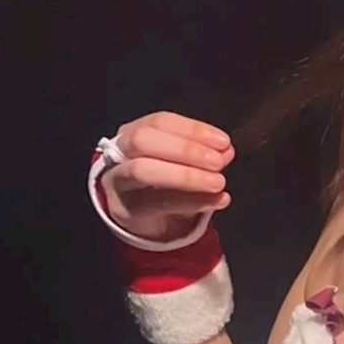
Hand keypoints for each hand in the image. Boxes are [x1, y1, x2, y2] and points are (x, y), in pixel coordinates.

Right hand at [100, 111, 234, 241]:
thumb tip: (225, 151)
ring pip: (142, 171)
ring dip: (185, 175)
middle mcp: (119, 152)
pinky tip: (216, 201)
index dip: (192, 129)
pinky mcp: (126, 210)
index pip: (160, 122)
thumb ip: (203, 154)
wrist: (142, 220)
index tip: (223, 141)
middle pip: (143, 141)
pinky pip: (156, 203)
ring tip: (218, 182)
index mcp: (134, 132)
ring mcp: (118, 182)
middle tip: (218, 162)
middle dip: (183, 149)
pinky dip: (191, 202)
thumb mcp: (183, 164)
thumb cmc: (163, 183)